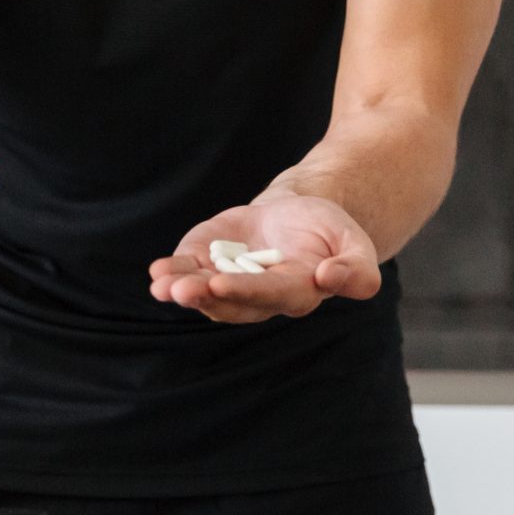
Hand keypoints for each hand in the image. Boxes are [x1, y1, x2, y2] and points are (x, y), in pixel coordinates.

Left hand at [147, 192, 382, 323]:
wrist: (296, 212)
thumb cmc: (327, 230)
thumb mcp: (353, 242)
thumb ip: (356, 268)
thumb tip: (330, 278)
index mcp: (296, 292)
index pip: (270, 295)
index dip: (245, 290)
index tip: (220, 284)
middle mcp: (259, 297)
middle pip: (231, 302)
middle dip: (205, 295)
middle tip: (181, 290)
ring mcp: (230, 281)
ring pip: (205, 294)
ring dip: (182, 289)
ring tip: (161, 284)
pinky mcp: (209, 264)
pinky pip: (189, 272)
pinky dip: (171, 273)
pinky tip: (157, 271)